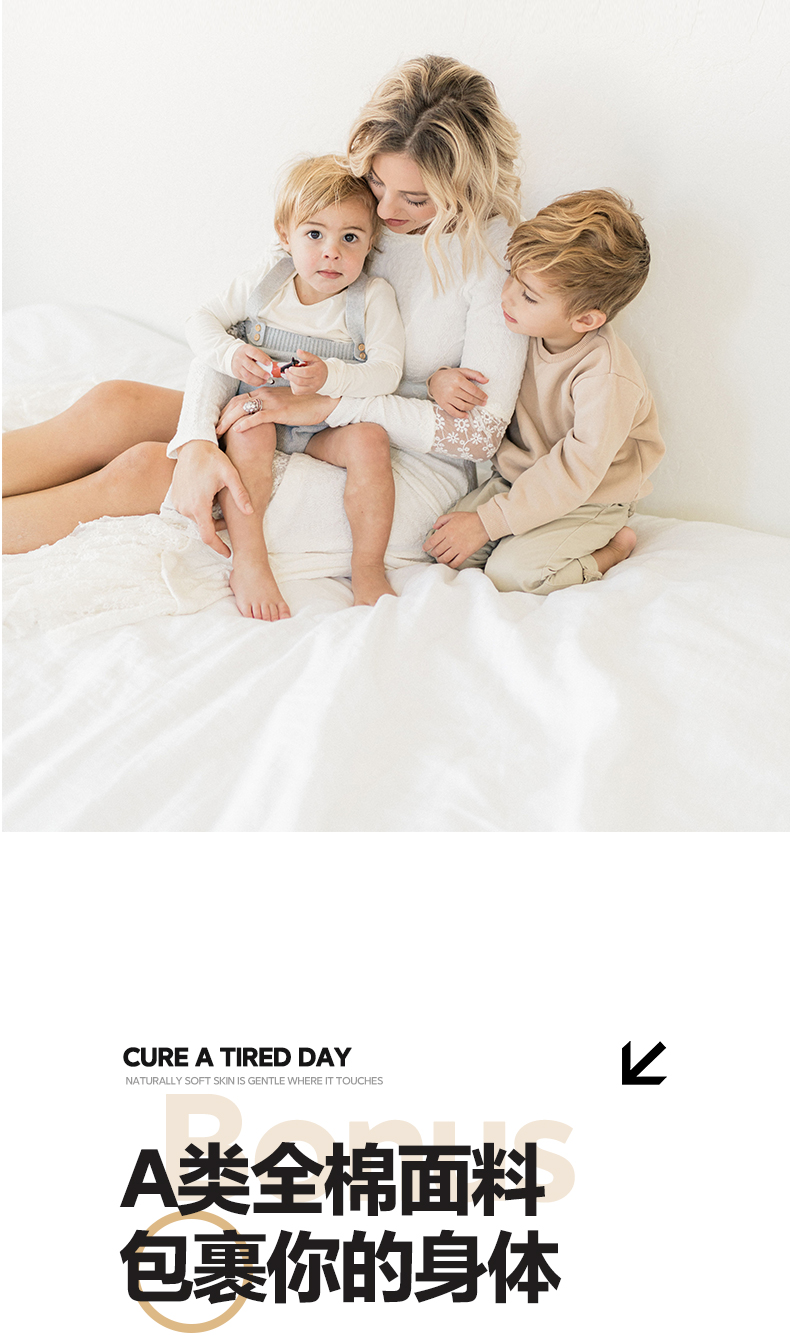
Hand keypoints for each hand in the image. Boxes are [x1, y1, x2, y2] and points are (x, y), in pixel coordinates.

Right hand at [171, 439, 252, 555]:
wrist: (192, 445)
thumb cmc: (213, 459)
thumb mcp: (230, 475)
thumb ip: (240, 495)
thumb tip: (250, 512)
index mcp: (199, 506)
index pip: (208, 537)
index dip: (218, 547)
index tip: (228, 553)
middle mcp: (185, 508)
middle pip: (203, 528)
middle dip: (217, 528)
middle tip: (227, 518)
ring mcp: (178, 504)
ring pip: (197, 520)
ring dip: (208, 518)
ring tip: (217, 501)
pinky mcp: (175, 499)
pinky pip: (190, 511)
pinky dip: (200, 510)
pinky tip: (208, 496)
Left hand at [218, 389, 339, 433]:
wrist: (322, 401)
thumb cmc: (304, 405)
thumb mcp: (284, 406)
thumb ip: (271, 409)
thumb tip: (261, 420)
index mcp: (265, 393)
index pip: (239, 400)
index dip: (226, 411)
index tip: (219, 422)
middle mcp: (265, 395)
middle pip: (236, 404)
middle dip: (222, 417)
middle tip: (213, 430)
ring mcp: (272, 402)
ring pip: (243, 410)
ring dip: (228, 421)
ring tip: (219, 432)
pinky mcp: (280, 411)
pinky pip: (259, 417)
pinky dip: (246, 423)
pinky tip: (236, 431)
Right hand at [230, 343, 277, 384]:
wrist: (233, 356)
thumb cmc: (247, 354)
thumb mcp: (254, 351)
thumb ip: (263, 356)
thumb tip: (272, 365)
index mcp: (246, 349)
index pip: (254, 353)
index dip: (262, 359)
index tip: (269, 364)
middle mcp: (240, 357)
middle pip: (250, 366)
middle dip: (260, 373)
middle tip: (268, 376)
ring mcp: (237, 366)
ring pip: (247, 375)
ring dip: (258, 380)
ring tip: (264, 380)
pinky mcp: (237, 374)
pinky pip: (246, 380)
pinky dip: (254, 383)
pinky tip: (259, 382)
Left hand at [284, 349, 327, 395]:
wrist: (326, 377)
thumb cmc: (318, 367)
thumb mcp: (314, 359)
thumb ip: (306, 355)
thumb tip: (298, 351)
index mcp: (317, 372)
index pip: (305, 372)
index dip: (295, 371)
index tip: (290, 368)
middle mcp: (315, 382)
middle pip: (300, 381)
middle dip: (290, 376)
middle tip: (287, 371)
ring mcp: (312, 389)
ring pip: (298, 388)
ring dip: (291, 381)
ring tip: (291, 375)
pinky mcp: (308, 392)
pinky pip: (297, 392)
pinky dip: (293, 386)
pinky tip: (294, 381)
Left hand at [423, 511, 489, 566]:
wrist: (484, 524)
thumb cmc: (469, 519)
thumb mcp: (453, 515)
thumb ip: (441, 520)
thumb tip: (434, 527)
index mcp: (446, 530)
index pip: (432, 541)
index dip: (426, 546)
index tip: (425, 548)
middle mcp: (450, 540)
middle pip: (437, 551)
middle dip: (433, 553)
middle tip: (434, 553)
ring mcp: (458, 548)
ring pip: (444, 558)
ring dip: (440, 560)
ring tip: (440, 559)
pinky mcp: (465, 553)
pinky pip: (455, 563)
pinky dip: (450, 565)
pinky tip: (449, 563)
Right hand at [427, 367, 488, 418]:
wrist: (435, 380)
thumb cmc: (451, 376)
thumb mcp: (463, 371)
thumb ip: (476, 374)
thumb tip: (487, 380)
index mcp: (458, 380)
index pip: (473, 390)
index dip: (481, 395)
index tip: (486, 398)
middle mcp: (452, 389)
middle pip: (469, 399)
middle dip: (478, 402)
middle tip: (483, 403)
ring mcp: (447, 397)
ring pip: (463, 406)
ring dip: (471, 407)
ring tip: (474, 405)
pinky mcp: (443, 404)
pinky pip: (453, 412)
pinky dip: (461, 415)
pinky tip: (466, 415)